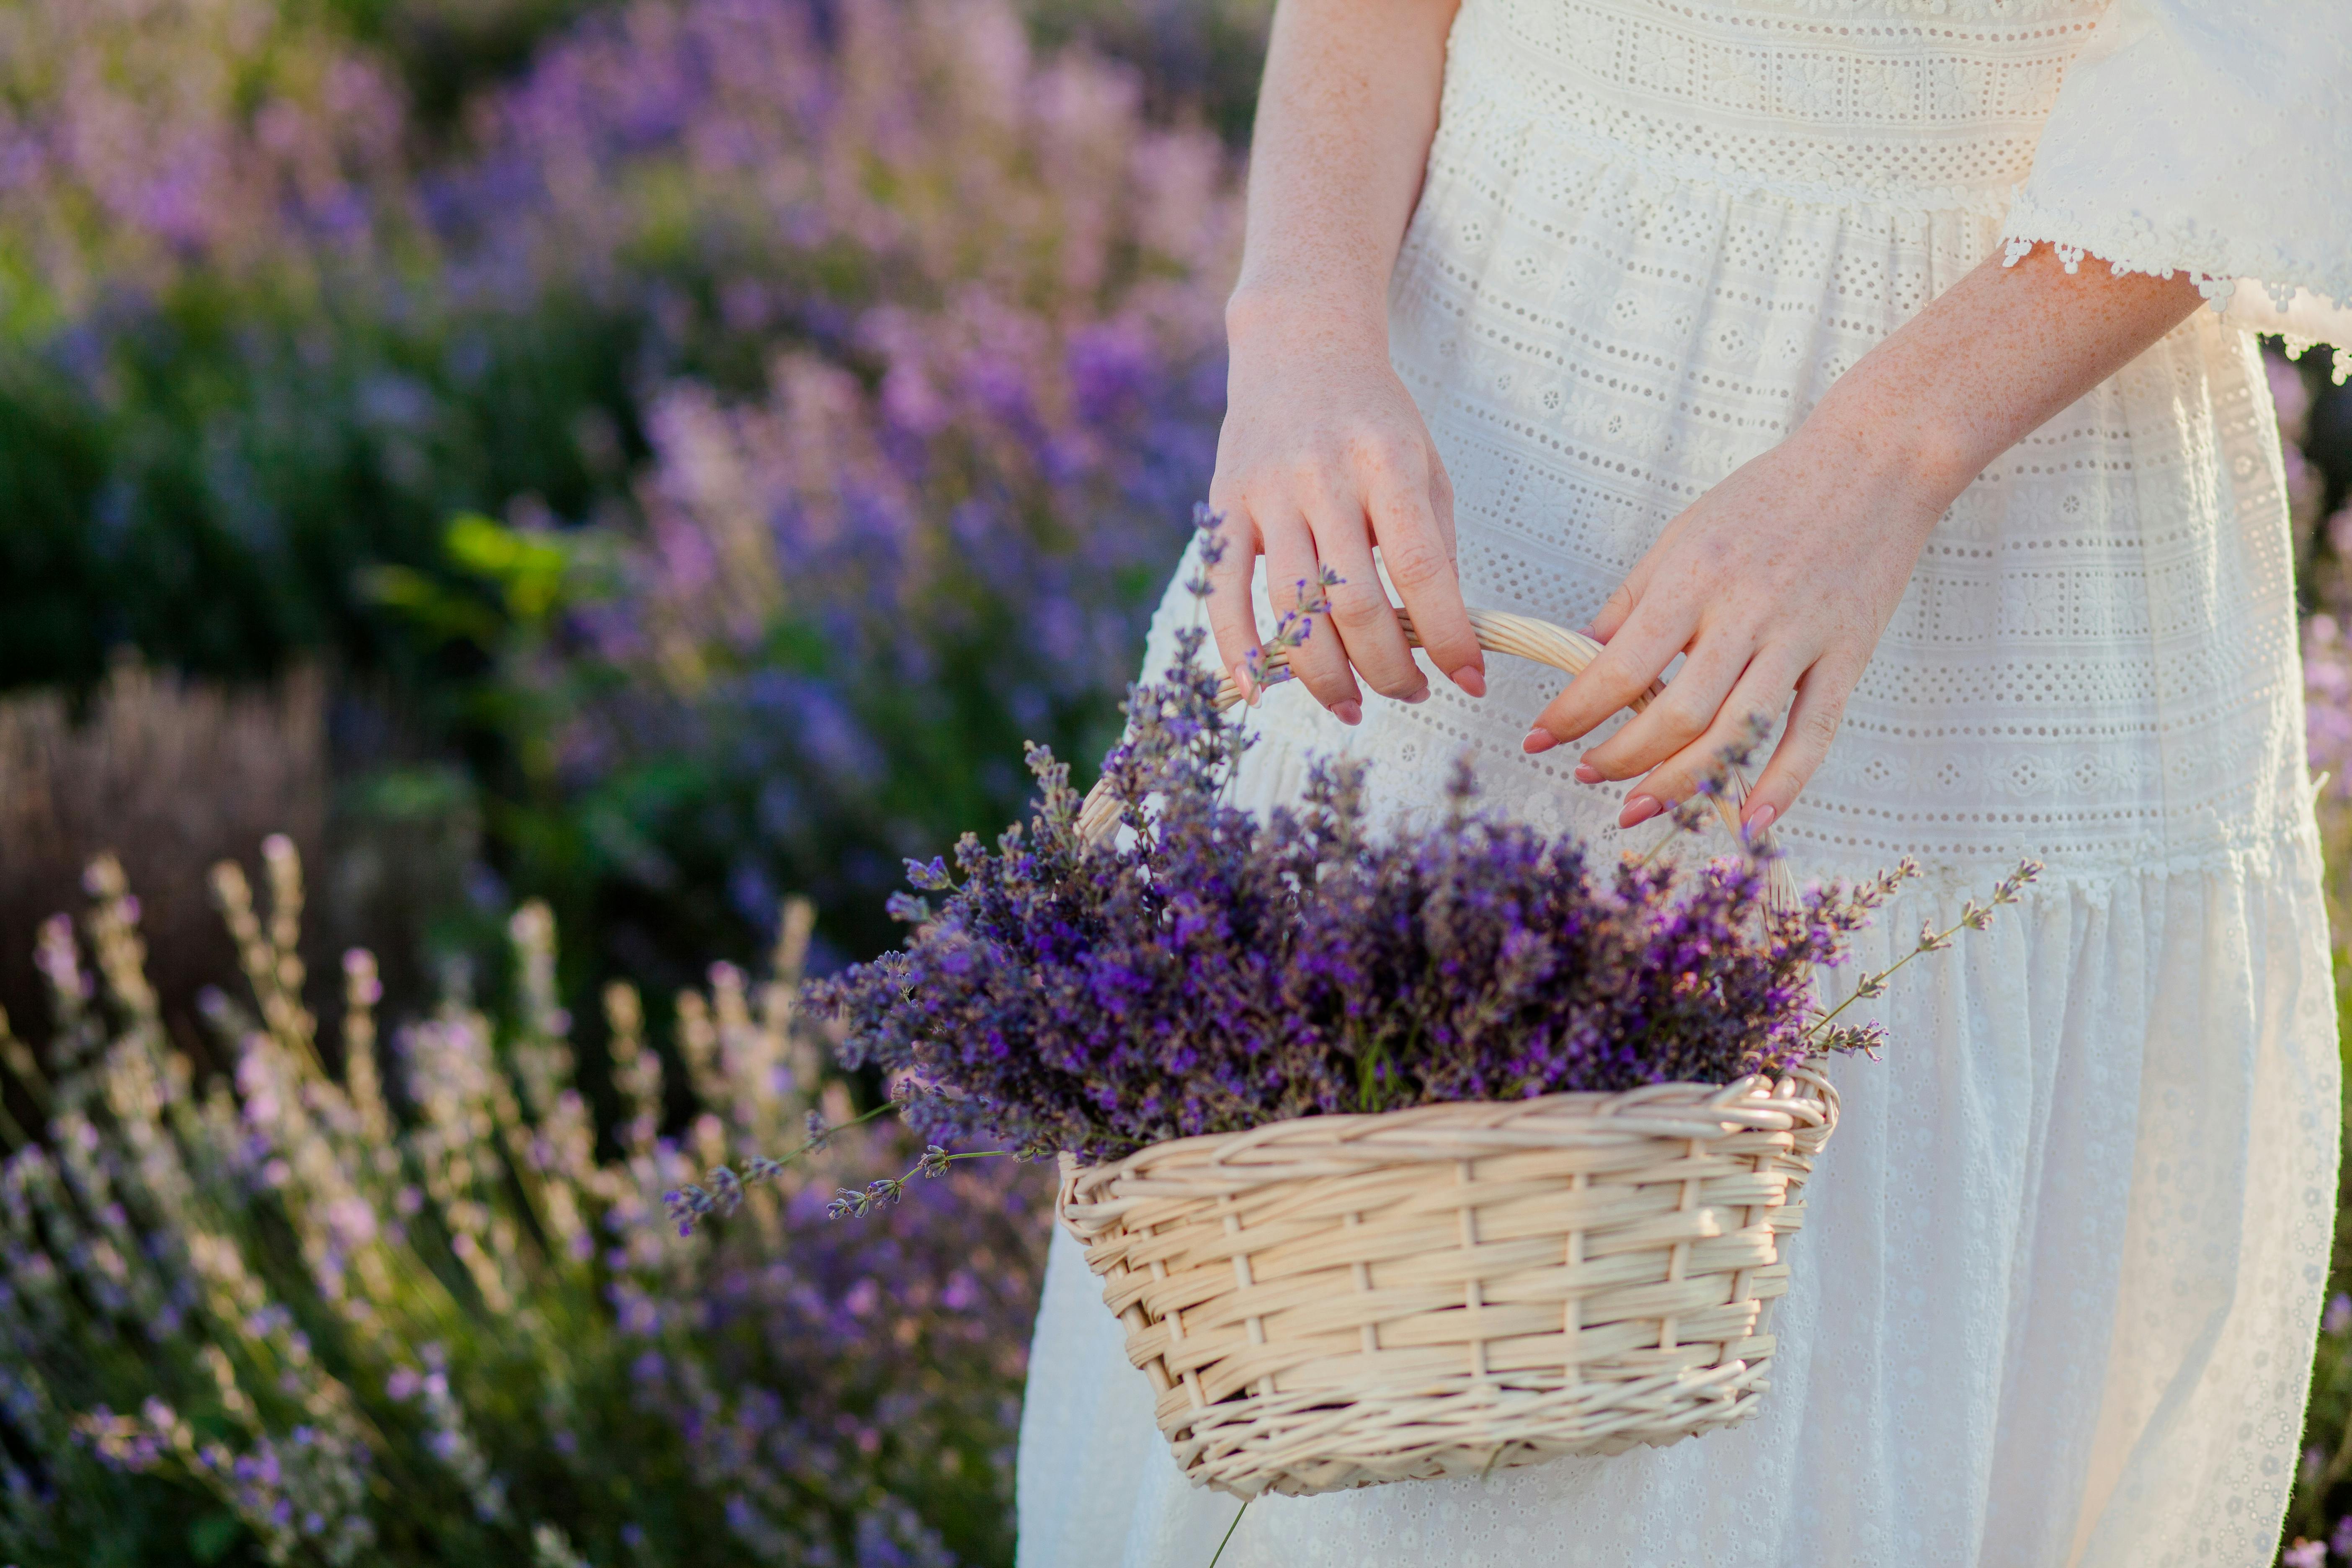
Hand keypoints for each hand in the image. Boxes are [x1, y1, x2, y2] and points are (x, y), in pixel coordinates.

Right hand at [1204, 297, 1484, 720]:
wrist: (1298, 344)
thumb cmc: (1375, 419)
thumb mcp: (1425, 466)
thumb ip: (1435, 546)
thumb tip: (1446, 639)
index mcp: (1388, 461)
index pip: (1422, 569)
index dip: (1448, 635)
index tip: (1469, 680)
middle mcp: (1324, 476)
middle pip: (1355, 602)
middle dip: (1389, 669)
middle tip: (1411, 695)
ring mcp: (1267, 491)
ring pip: (1294, 608)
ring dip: (1327, 676)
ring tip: (1354, 707)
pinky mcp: (1223, 504)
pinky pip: (1224, 589)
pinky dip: (1237, 649)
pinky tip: (1259, 692)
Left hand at [1521, 423, 1945, 833]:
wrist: (1875, 463)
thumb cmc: (1769, 495)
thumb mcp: (1683, 532)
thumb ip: (1633, 598)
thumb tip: (1584, 653)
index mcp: (1694, 578)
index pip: (1620, 666)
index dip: (1574, 712)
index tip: (1539, 738)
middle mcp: (1745, 613)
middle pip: (1674, 714)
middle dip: (1620, 757)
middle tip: (1586, 775)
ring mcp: (1800, 639)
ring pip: (1734, 734)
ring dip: (1679, 783)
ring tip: (1636, 808)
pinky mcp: (1847, 657)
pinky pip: (1811, 736)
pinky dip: (1780, 787)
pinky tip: (1746, 824)